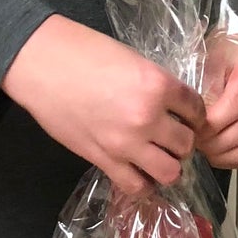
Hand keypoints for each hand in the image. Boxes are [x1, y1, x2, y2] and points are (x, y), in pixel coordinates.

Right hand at [2, 15, 206, 195]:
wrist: (42, 63)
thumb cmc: (83, 51)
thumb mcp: (131, 59)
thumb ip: (155, 84)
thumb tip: (170, 105)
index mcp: (157, 85)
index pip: (195, 109)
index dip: (193, 113)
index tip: (186, 114)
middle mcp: (147, 117)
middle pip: (186, 144)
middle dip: (181, 139)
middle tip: (170, 133)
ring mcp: (125, 143)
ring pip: (170, 171)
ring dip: (167, 163)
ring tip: (156, 153)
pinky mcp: (103, 159)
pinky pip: (136, 186)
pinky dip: (142, 182)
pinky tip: (137, 169)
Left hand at [196, 39, 237, 169]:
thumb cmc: (226, 48)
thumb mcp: (209, 57)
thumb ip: (202, 88)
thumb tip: (189, 121)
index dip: (214, 122)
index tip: (194, 128)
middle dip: (217, 141)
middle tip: (194, 142)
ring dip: (226, 153)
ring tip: (204, 149)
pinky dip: (236, 158)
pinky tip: (218, 153)